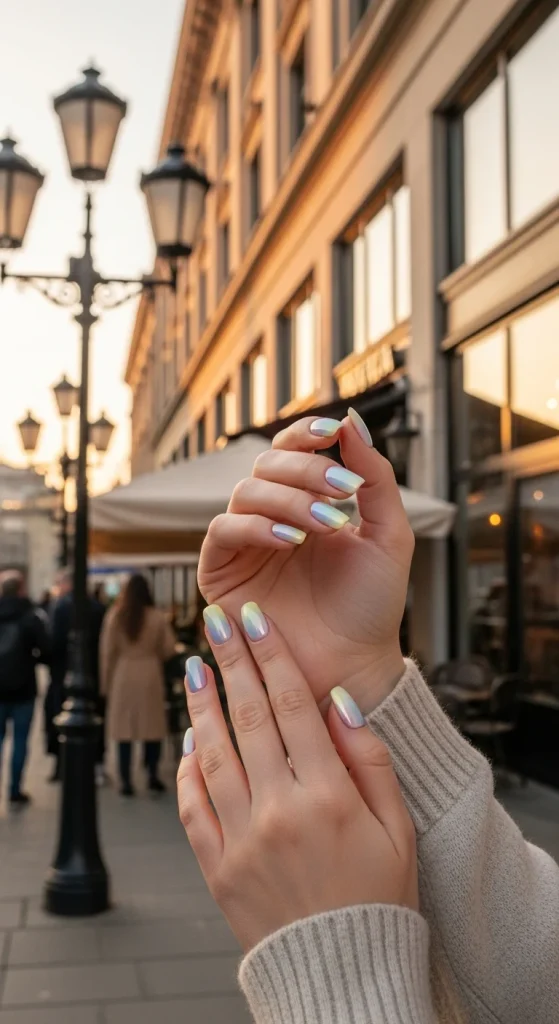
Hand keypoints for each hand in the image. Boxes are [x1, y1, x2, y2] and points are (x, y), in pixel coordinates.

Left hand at [177, 601, 417, 951]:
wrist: (344, 974)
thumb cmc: (378, 898)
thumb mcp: (397, 825)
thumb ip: (368, 757)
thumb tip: (338, 700)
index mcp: (327, 795)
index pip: (293, 705)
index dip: (271, 655)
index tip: (256, 619)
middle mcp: (279, 810)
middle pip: (249, 717)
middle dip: (231, 662)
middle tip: (216, 622)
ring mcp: (242, 839)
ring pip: (213, 753)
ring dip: (201, 705)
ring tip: (195, 667)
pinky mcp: (217, 867)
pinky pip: (192, 806)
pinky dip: (187, 768)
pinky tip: (190, 739)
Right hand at [198, 411, 412, 712]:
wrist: (355, 663)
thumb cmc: (371, 606)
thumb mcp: (389, 535)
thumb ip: (375, 478)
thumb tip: (352, 422)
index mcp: (305, 504)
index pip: (293, 452)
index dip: (306, 434)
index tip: (332, 429)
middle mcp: (270, 519)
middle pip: (267, 465)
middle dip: (306, 470)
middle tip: (342, 490)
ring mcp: (243, 545)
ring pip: (246, 493)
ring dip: (288, 499)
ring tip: (326, 523)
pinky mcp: (220, 573)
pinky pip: (223, 531)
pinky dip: (255, 527)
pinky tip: (291, 540)